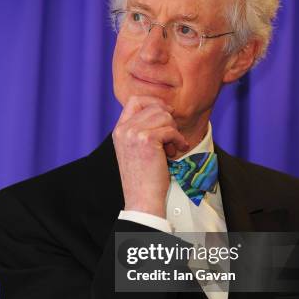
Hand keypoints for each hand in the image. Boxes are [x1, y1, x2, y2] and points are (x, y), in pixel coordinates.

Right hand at [112, 96, 188, 217]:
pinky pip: (171, 130)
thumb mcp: (137, 149)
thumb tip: (165, 109)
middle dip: (168, 121)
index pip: (135, 100)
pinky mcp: (147, 140)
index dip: (154, 102)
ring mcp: (134, 133)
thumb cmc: (144, 177)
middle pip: (155, 107)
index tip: (167, 114)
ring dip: (174, 132)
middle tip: (170, 139)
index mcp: (119, 130)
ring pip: (165, 117)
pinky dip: (178, 140)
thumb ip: (143, 129)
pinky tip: (177, 150)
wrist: (142, 198)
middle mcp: (124, 129)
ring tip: (171, 149)